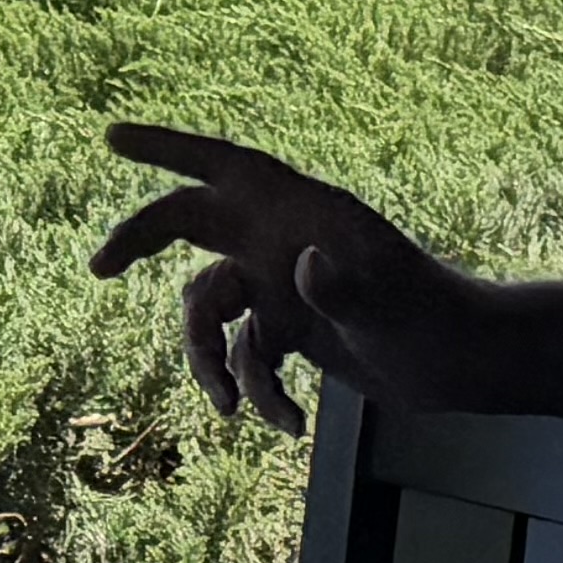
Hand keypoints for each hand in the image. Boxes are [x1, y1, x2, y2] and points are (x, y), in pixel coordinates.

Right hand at [94, 124, 485, 430]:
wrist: (464, 368)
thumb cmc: (438, 322)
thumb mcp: (394, 307)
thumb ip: (344, 289)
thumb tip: (300, 268)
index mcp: (301, 210)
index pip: (223, 164)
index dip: (166, 148)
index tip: (113, 139)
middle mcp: (280, 239)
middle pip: (188, 222)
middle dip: (138, 240)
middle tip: (98, 268)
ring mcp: (280, 285)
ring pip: (208, 309)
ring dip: (208, 360)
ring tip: (229, 408)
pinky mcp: (288, 330)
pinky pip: (244, 358)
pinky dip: (256, 393)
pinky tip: (289, 423)